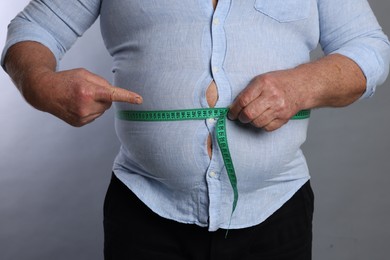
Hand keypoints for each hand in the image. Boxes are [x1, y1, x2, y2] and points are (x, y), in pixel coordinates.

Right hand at [28, 68, 142, 126]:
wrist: (44, 92)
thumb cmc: (66, 80)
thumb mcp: (84, 73)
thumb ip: (102, 82)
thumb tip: (113, 94)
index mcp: (88, 91)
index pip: (112, 94)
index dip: (127, 97)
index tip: (140, 100)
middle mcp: (85, 106)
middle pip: (108, 103)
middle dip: (103, 96)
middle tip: (88, 90)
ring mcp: (82, 117)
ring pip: (102, 110)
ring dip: (97, 104)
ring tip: (80, 97)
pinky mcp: (80, 123)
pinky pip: (94, 116)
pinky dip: (90, 110)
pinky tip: (78, 105)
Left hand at [228, 70, 303, 130]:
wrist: (301, 86)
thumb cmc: (278, 82)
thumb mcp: (261, 79)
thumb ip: (248, 91)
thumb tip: (233, 107)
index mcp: (263, 83)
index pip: (243, 100)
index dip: (234, 110)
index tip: (231, 114)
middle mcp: (272, 96)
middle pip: (249, 114)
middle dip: (241, 118)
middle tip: (240, 117)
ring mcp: (279, 108)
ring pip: (257, 122)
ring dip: (251, 122)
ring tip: (252, 117)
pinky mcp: (284, 117)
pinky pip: (267, 127)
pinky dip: (261, 125)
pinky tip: (262, 119)